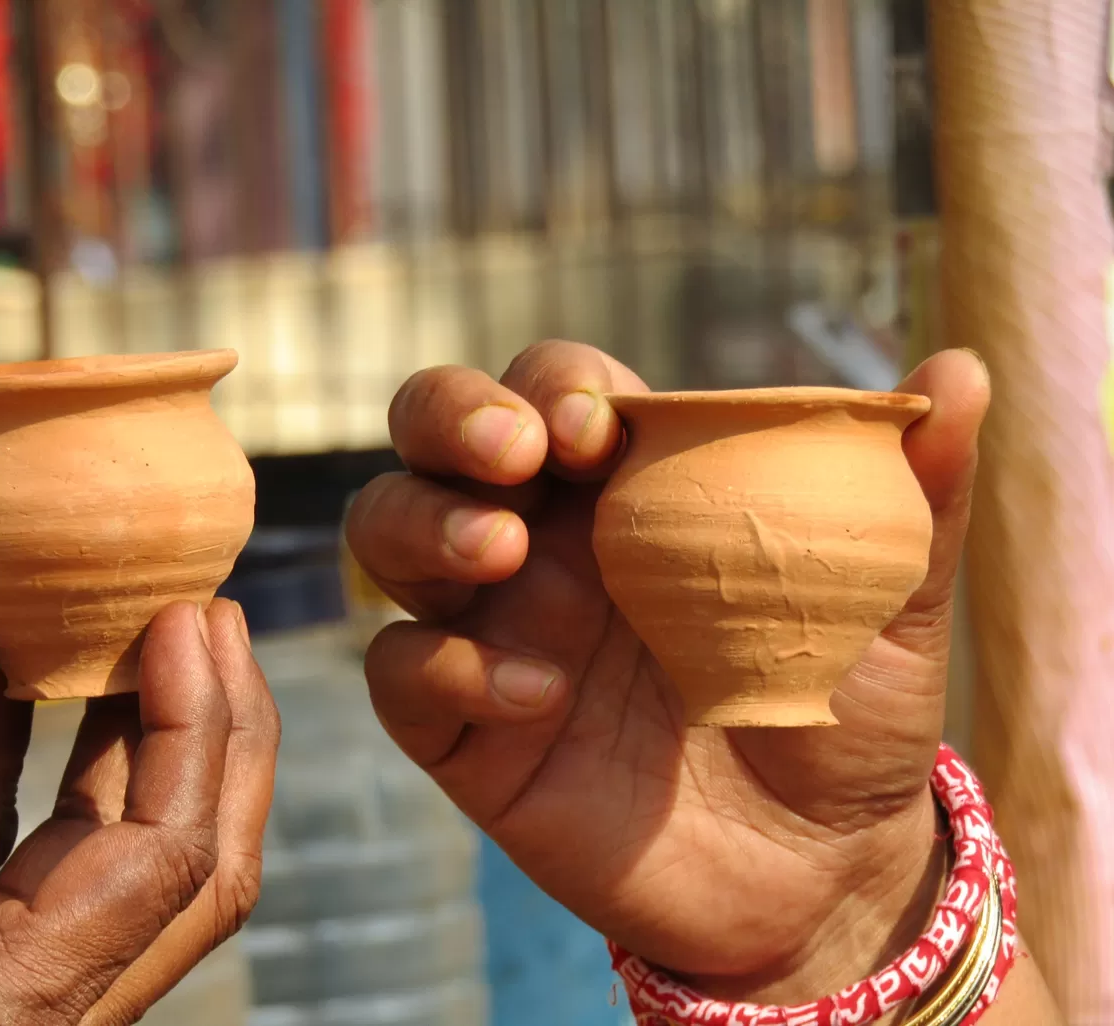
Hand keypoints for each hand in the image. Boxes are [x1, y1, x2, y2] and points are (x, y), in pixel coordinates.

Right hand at [0, 598, 278, 1025]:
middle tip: (214, 620)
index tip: (192, 618)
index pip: (171, 855)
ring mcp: (0, 988)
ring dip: (135, 742)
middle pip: (189, 870)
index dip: (198, 726)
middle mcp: (37, 1012)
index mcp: (14, 1009)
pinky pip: (19, 857)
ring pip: (115, 860)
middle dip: (216, 738)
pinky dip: (29, 768)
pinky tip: (29, 677)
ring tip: (155, 629)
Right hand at [346, 341, 987, 1002]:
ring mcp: (494, 630)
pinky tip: (537, 697)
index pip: (550, 388)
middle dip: (448, 418)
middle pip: (430, 434)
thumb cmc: (843, 711)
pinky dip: (443, 669)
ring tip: (498, 552)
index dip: (553, 385)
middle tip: (511, 454)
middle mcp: (543, 541)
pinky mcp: (467, 730)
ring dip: (421, 525)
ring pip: (385, 533)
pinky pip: (398, 675)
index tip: (604, 427)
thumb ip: (914, 493)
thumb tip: (961, 371)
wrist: (818, 869)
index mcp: (627, 487)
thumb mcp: (889, 602)